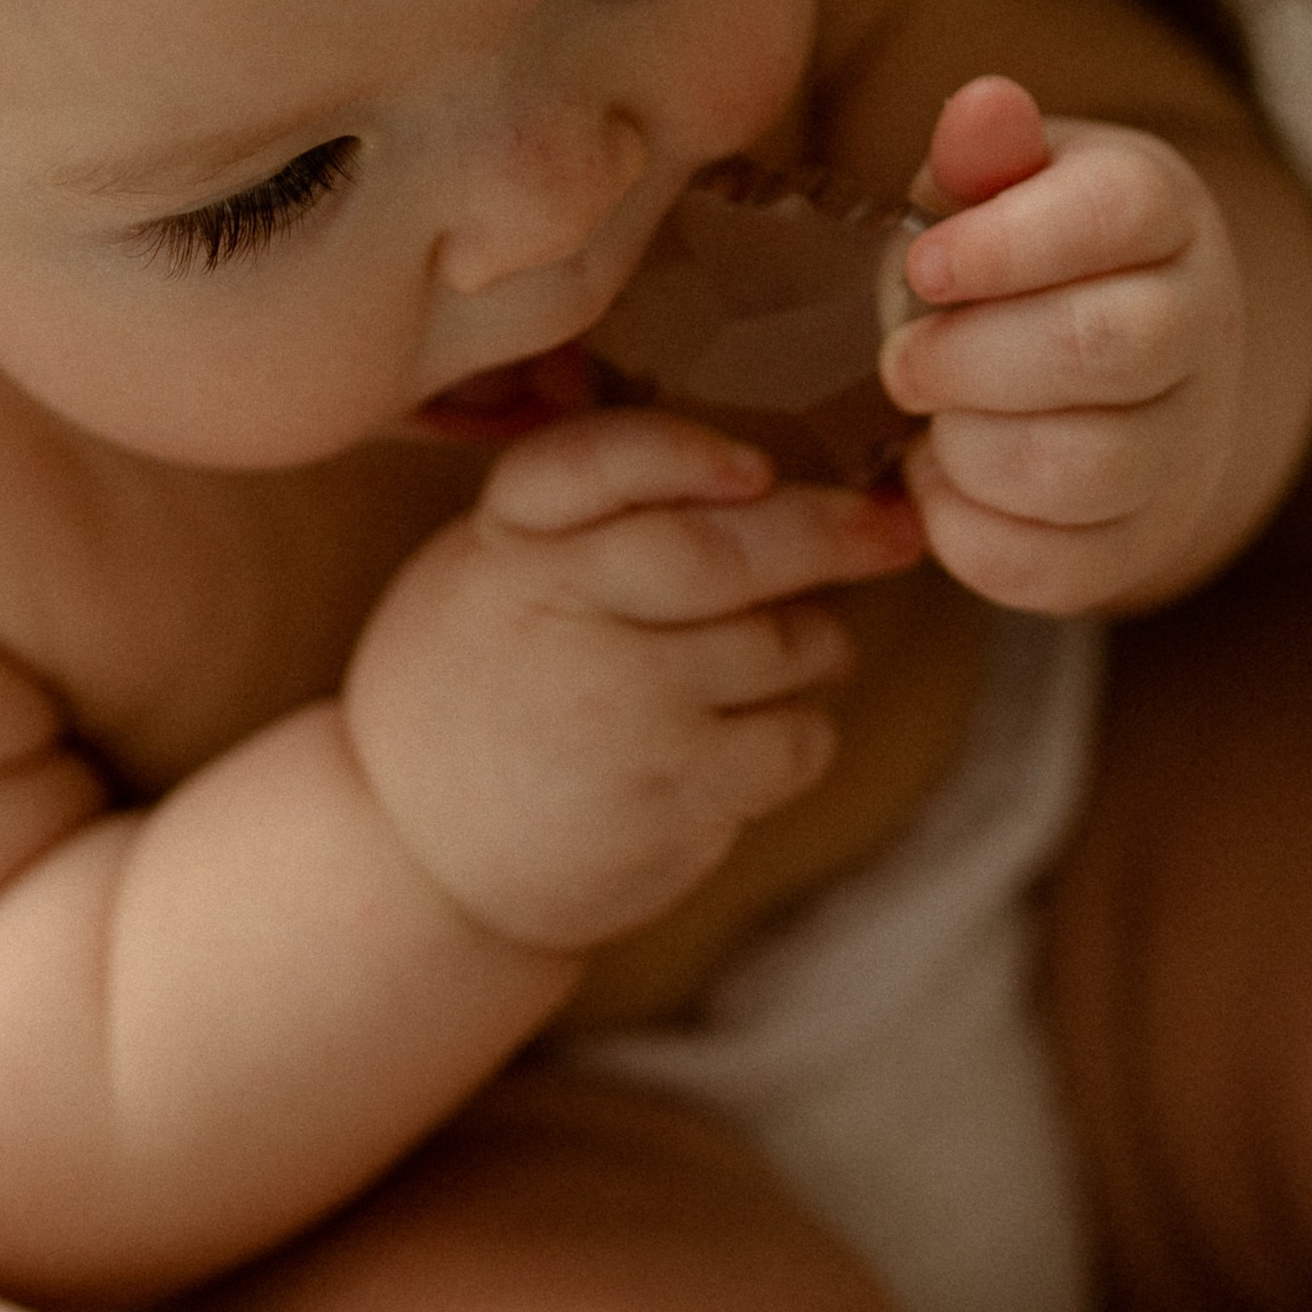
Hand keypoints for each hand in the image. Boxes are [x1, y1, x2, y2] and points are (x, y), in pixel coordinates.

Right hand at [340, 419, 922, 954]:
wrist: (418, 857)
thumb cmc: (478, 682)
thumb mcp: (486, 566)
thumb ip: (580, 512)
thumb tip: (748, 463)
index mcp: (510, 543)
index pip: (592, 466)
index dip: (681, 454)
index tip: (753, 466)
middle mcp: (561, 615)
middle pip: (722, 552)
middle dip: (828, 533)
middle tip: (894, 525)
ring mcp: (620, 709)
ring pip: (782, 644)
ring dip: (819, 638)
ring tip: (804, 642)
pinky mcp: (670, 797)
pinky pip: (793, 738)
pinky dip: (804, 726)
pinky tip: (767, 727)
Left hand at [883, 76, 1246, 615]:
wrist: (1088, 361)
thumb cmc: (1017, 254)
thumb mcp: (996, 184)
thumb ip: (981, 152)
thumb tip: (984, 105)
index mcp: (1165, 212)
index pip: (1118, 215)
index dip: (1004, 245)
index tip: (923, 263)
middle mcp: (1202, 325)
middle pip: (1102, 349)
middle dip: (968, 359)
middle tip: (902, 360)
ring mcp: (1187, 443)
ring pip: (1083, 468)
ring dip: (968, 448)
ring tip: (932, 417)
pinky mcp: (1143, 541)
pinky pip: (1054, 565)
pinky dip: (967, 530)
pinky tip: (945, 478)